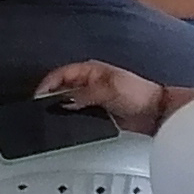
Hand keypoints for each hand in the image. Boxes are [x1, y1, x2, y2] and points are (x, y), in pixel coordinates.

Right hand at [33, 60, 174, 133]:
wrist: (156, 112)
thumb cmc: (139, 94)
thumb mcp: (109, 90)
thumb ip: (84, 95)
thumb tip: (64, 101)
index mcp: (90, 70)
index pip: (60, 74)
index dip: (47, 84)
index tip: (37, 97)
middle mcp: (88, 82)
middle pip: (61, 88)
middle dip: (51, 97)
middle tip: (42, 108)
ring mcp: (92, 97)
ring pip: (68, 101)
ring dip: (61, 108)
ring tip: (53, 116)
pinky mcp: (96, 111)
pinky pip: (77, 113)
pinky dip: (71, 117)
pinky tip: (68, 123)